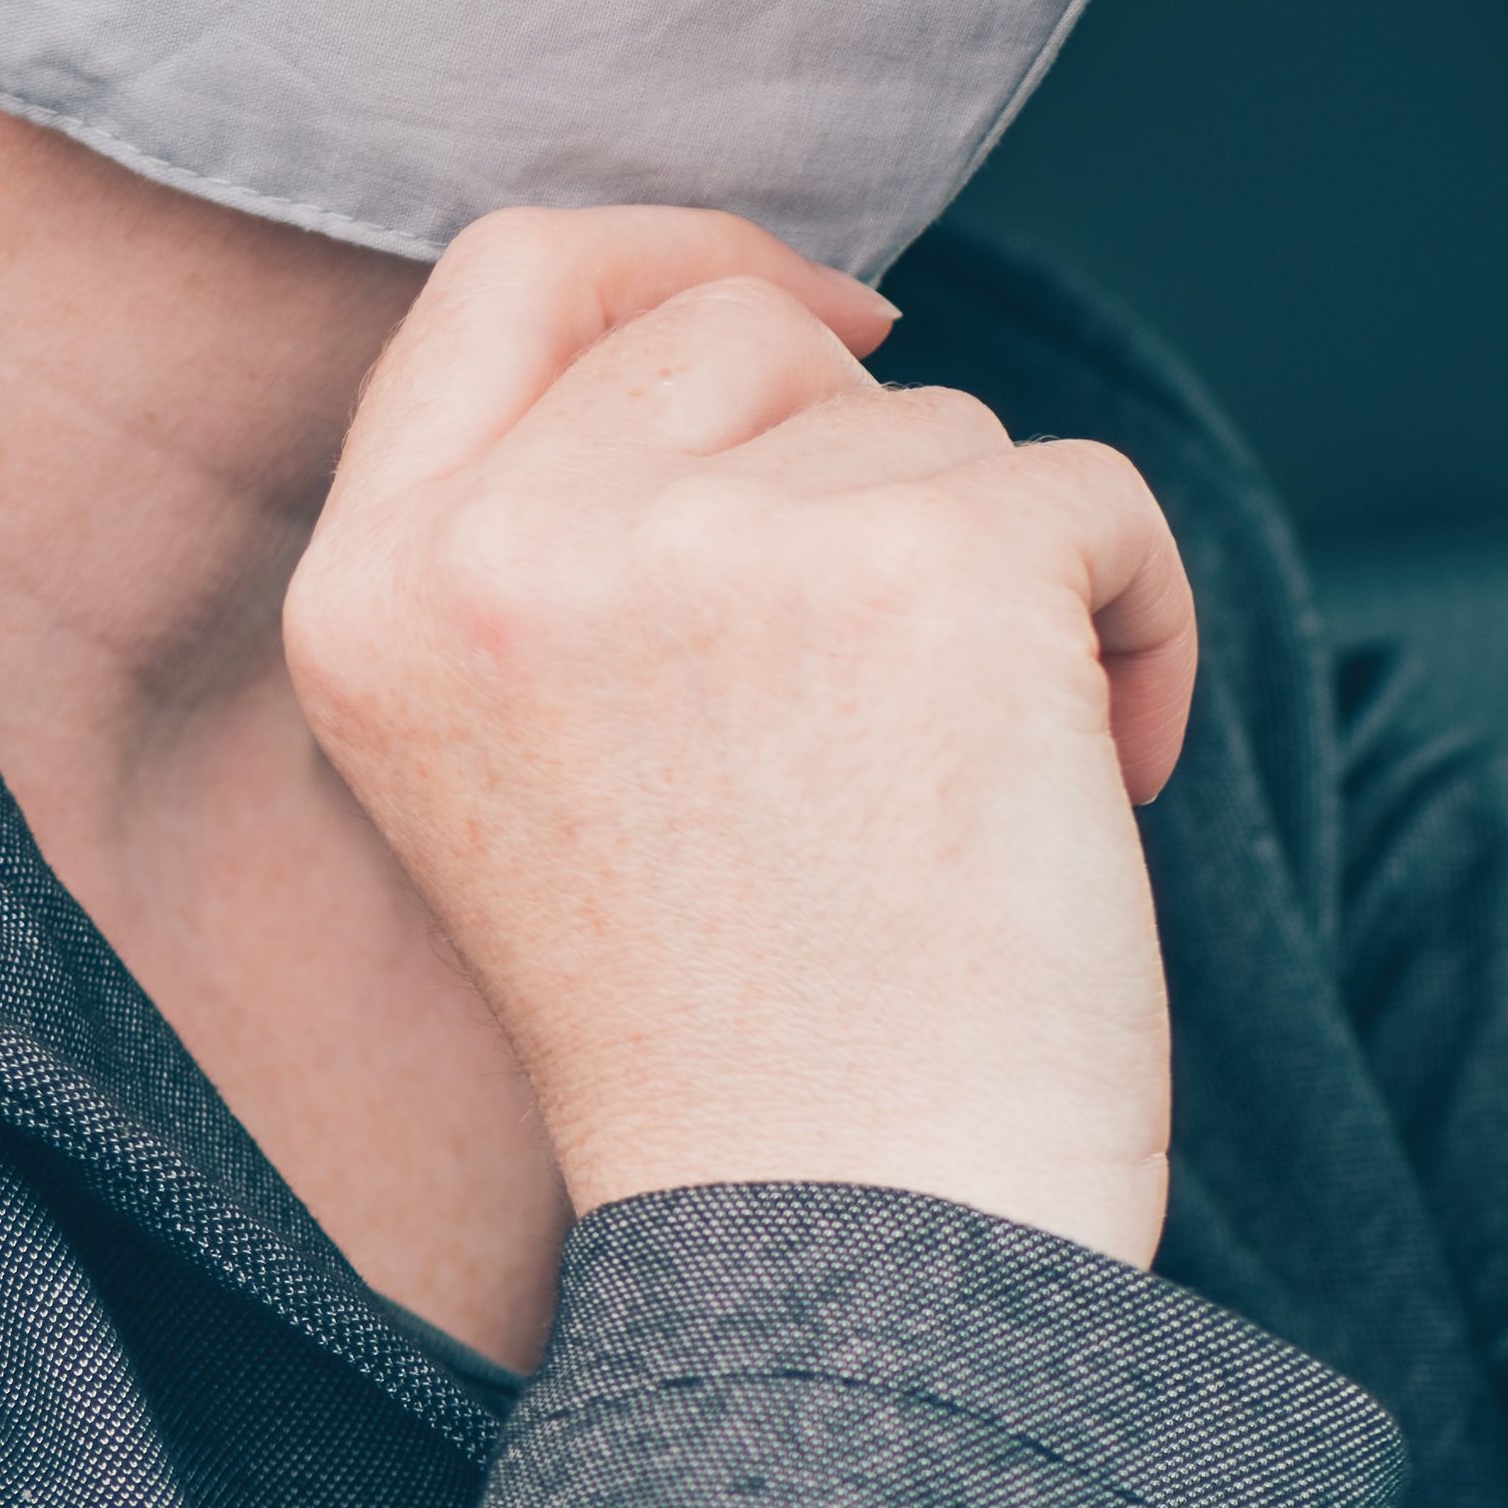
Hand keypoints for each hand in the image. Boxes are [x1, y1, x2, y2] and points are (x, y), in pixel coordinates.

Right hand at [284, 206, 1192, 1262]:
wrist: (851, 1247)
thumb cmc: (723, 1036)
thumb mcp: (512, 756)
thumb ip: (564, 534)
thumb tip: (792, 313)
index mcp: (375, 594)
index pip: (513, 275)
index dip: (678, 260)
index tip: (824, 325)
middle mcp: (513, 550)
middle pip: (737, 331)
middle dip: (867, 463)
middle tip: (902, 675)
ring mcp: (718, 548)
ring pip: (928, 425)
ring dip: (999, 573)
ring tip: (966, 790)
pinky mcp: (933, 570)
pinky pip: (1089, 495)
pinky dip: (1132, 623)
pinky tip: (1096, 784)